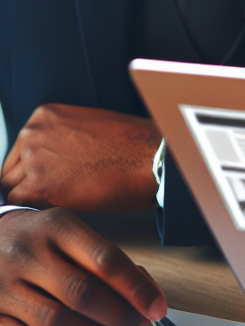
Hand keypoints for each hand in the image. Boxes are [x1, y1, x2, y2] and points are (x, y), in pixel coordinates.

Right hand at [0, 208, 167, 325]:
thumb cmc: (39, 239)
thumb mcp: (73, 234)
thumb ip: (108, 262)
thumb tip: (145, 296)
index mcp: (57, 227)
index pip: (106, 260)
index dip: (136, 289)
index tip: (156, 309)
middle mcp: (28, 253)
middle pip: (82, 294)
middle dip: (120, 318)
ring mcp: (3, 285)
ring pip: (54, 322)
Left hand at [1, 104, 160, 211]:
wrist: (151, 158)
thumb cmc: (133, 144)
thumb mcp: (90, 126)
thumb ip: (63, 138)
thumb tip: (54, 159)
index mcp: (45, 116)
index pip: (19, 150)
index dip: (32, 169)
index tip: (45, 178)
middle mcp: (33, 133)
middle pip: (11, 169)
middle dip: (27, 183)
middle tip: (52, 194)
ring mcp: (34, 158)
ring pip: (12, 188)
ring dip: (31, 198)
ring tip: (58, 202)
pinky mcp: (40, 185)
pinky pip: (19, 204)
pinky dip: (34, 209)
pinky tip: (58, 208)